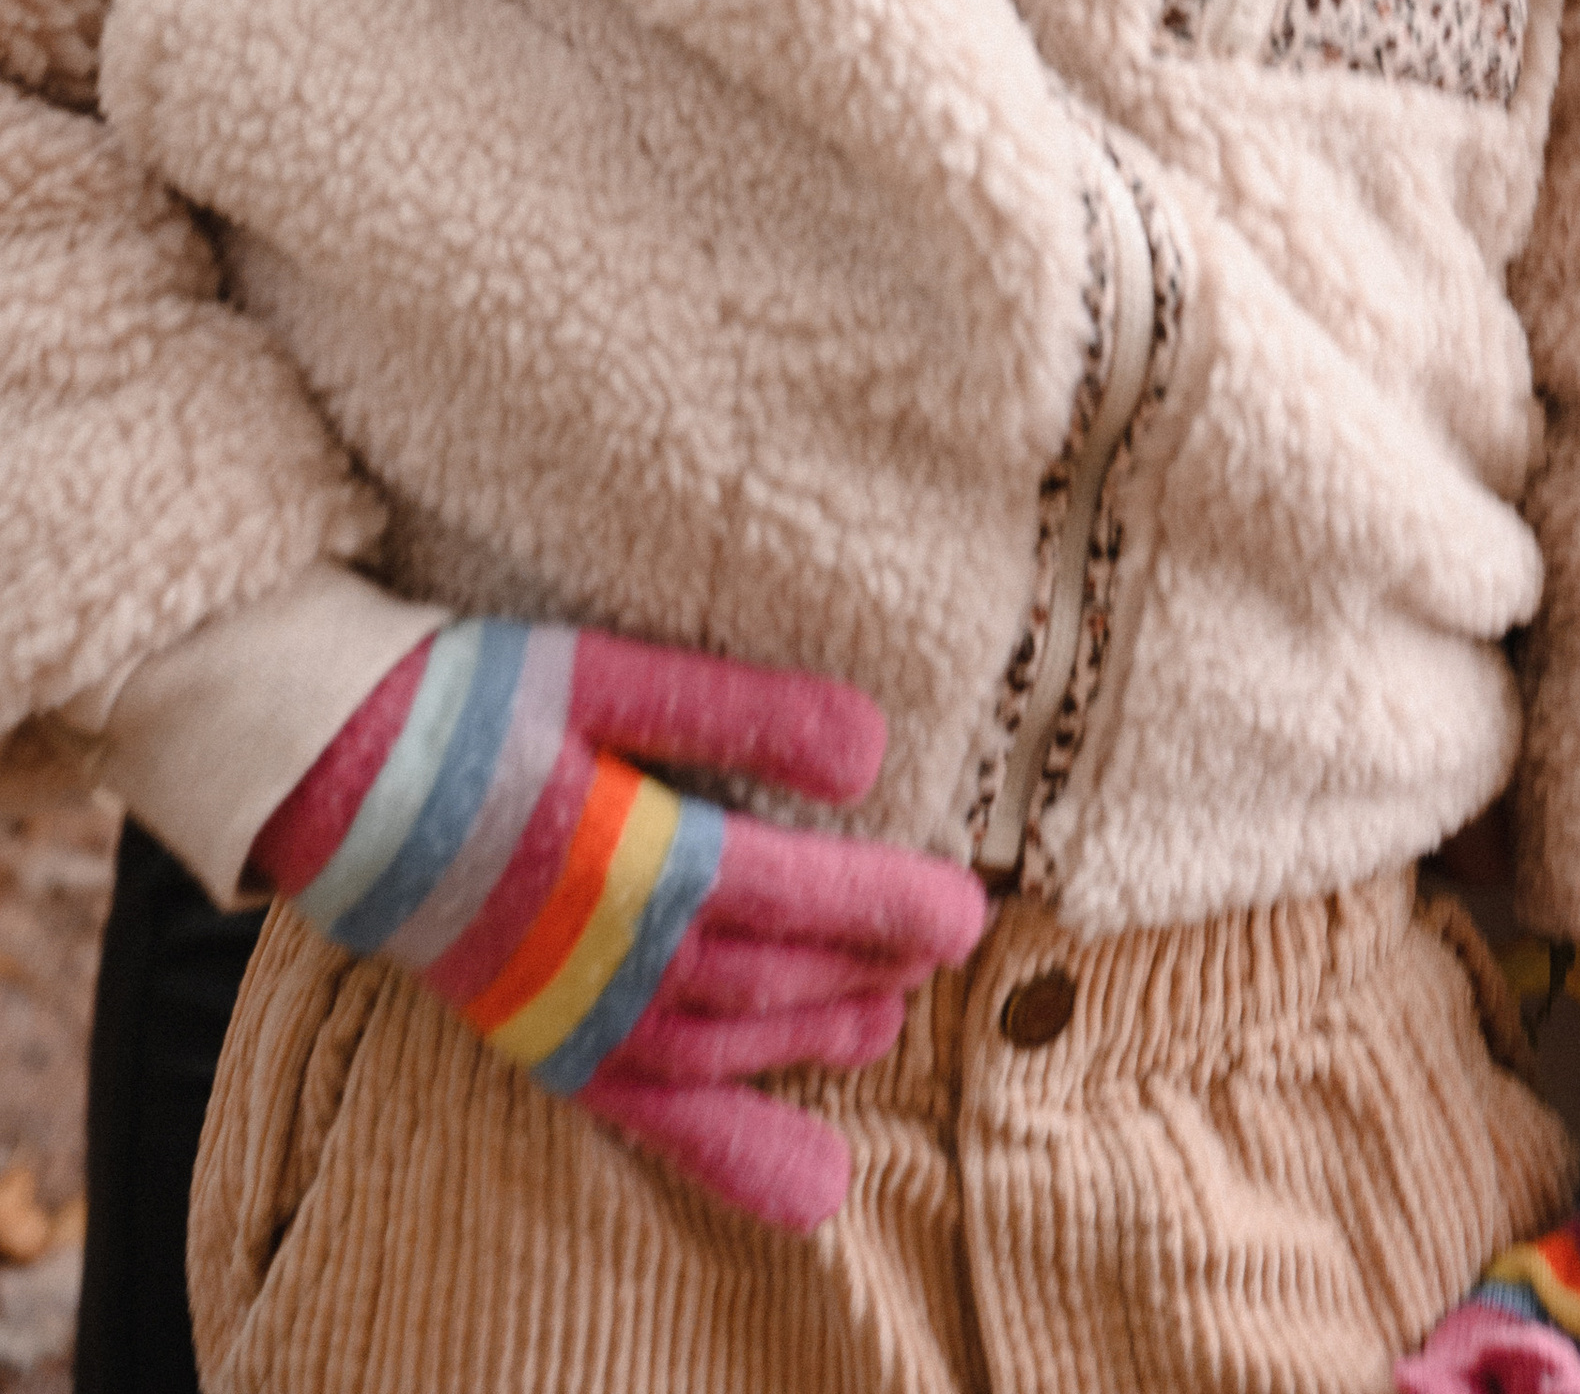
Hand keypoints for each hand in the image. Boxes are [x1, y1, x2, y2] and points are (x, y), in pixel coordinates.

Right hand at [249, 621, 986, 1229]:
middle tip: (947, 949)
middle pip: (772, 977)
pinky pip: (651, 1118)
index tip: (972, 910)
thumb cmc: (474, 702)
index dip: (889, 905)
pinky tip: (809, 1190)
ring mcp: (572, 1017)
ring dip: (814, 1039)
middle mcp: (609, 960)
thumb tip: (872, 748)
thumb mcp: (606, 670)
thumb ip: (737, 709)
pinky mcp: (542, 1047)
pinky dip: (732, 1157)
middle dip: (870, 966)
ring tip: (884, 1021)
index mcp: (631, 860)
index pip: (793, 896)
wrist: (326, 769)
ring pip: (727, 1045)